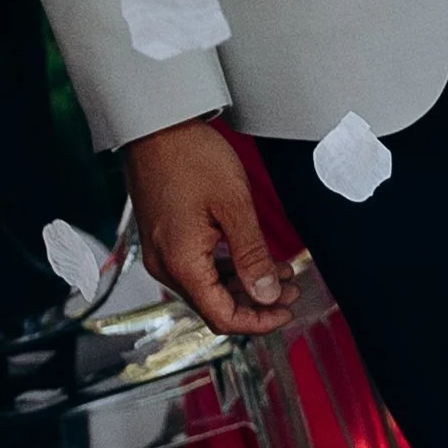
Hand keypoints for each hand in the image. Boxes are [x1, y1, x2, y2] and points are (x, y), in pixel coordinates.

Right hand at [126, 118, 293, 337]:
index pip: (222, 317)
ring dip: (245, 285)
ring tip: (280, 274)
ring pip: (208, 288)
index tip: (286, 312)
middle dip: (256, 303)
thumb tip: (268, 295)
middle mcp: (165, 265)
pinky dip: (227, 269)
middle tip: (291, 290)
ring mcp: (162, 253)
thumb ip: (253, 255)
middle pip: (214, 306)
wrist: (156, 126)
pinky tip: (253, 259)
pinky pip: (198, 267)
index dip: (258, 322)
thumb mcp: (234, 205)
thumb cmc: (189, 156)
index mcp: (180, 263)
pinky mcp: (164, 239)